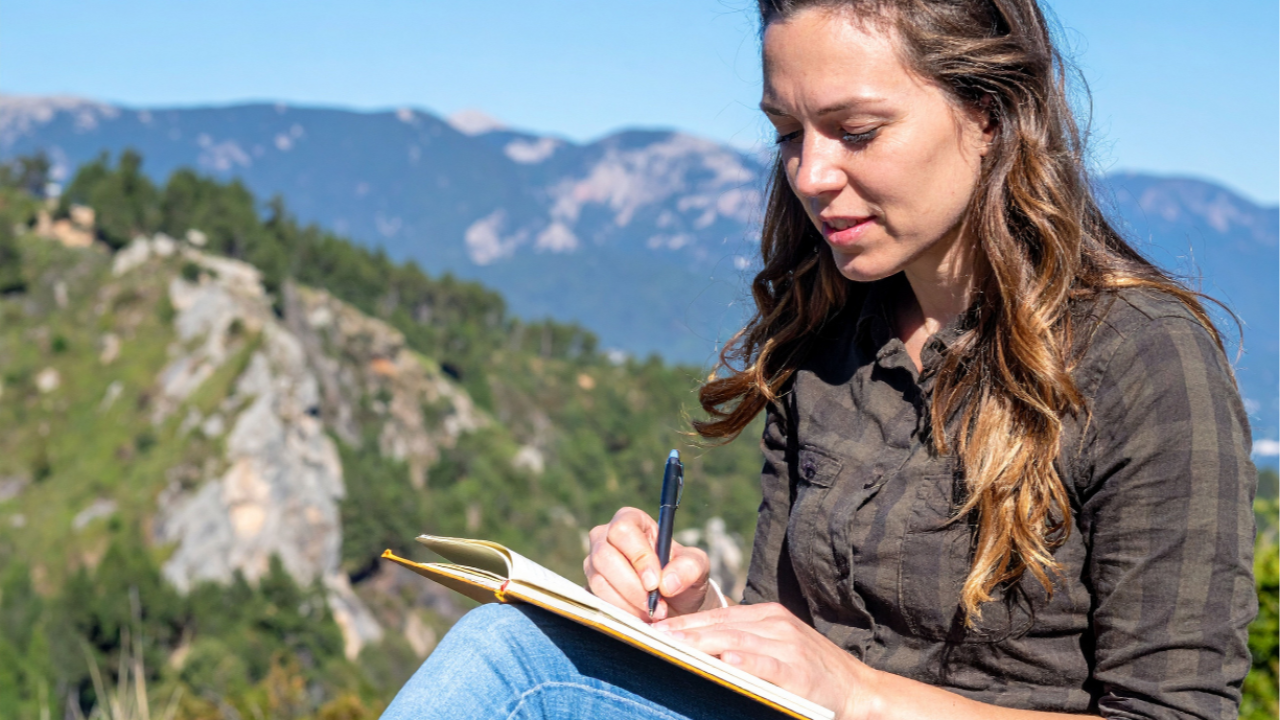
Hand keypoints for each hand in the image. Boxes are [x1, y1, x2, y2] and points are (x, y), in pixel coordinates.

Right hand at [584, 507, 712, 621]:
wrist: (674, 603)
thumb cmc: (682, 575)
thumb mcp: (697, 567)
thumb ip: (689, 567)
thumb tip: (667, 583)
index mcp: (631, 520)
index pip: (623, 531)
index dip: (638, 557)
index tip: (655, 583)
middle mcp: (605, 537)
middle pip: (604, 556)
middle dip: (632, 586)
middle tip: (657, 606)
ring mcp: (593, 563)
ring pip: (599, 581)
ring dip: (628, 603)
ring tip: (653, 614)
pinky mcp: (590, 587)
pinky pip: (597, 601)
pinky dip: (620, 613)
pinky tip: (640, 618)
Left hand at [655, 603, 881, 719]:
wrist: (857, 690)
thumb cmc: (809, 672)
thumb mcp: (775, 647)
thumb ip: (742, 643)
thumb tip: (699, 649)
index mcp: (766, 615)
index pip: (717, 616)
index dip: (684, 622)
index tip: (654, 629)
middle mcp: (776, 623)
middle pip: (721, 625)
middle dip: (685, 631)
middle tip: (654, 638)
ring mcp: (788, 645)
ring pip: (737, 640)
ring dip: (703, 644)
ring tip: (676, 647)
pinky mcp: (799, 669)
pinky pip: (769, 663)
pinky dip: (748, 661)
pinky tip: (728, 662)